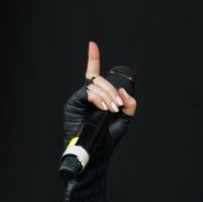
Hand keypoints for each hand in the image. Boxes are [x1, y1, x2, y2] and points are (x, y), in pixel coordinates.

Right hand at [62, 41, 136, 159]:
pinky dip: (98, 98)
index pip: (92, 74)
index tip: (92, 45)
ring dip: (107, 96)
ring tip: (111, 110)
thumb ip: (129, 106)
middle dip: (112, 91)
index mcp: (96, 98)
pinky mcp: (72, 104)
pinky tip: (105, 108)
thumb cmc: (107, 140)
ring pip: (94, 85)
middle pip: (99, 80)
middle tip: (118, 106)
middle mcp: (85, 97)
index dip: (93, 59)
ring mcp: (78, 100)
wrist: (96, 156)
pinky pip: (87, 92)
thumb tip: (123, 92)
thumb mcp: (124, 121)